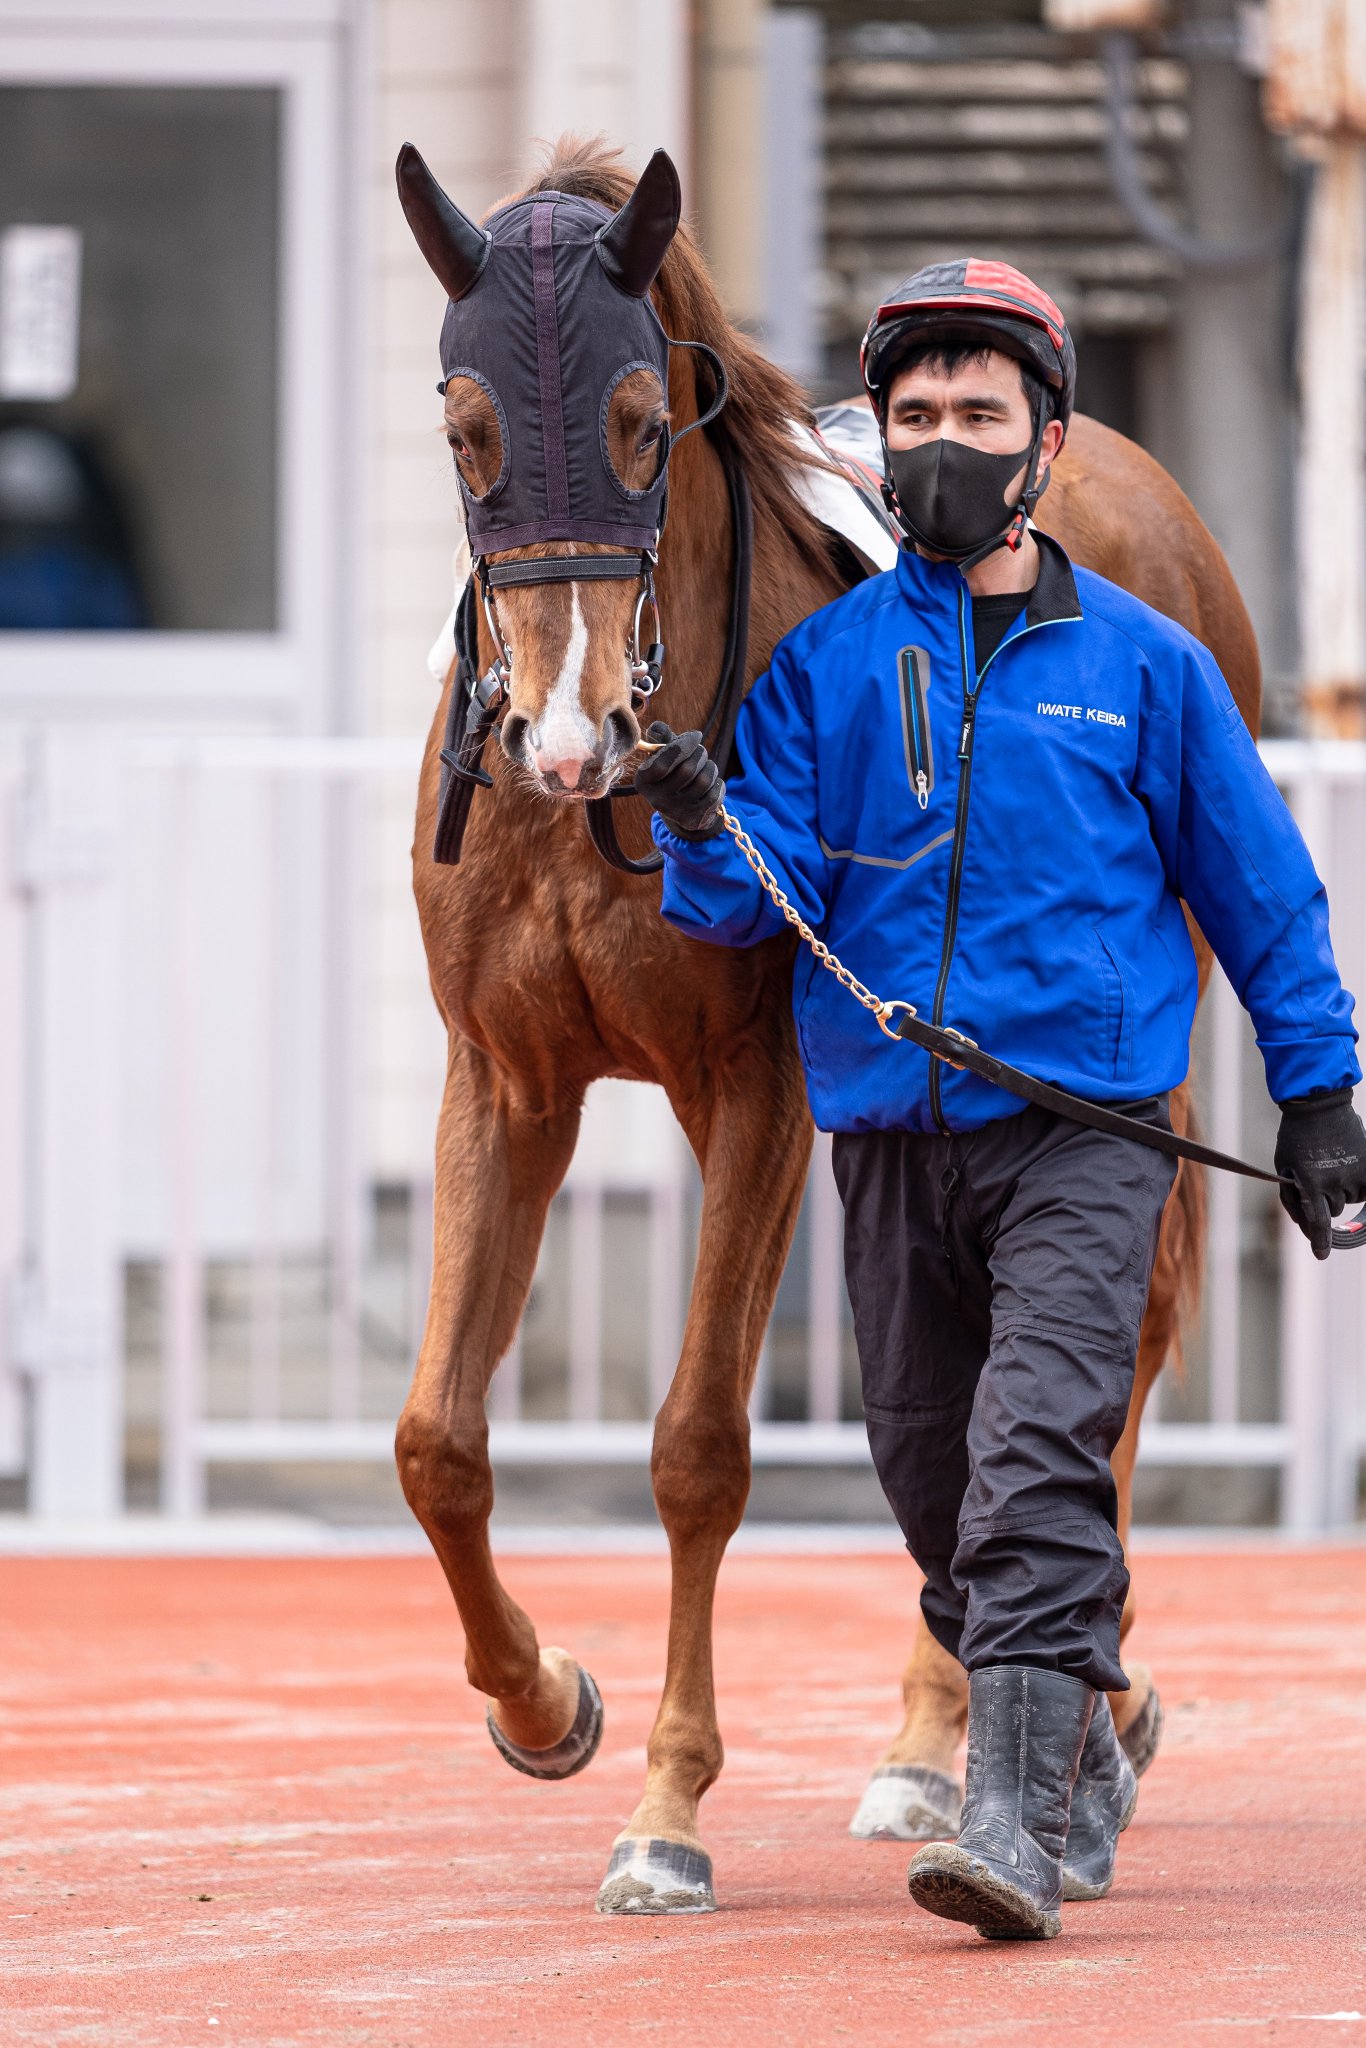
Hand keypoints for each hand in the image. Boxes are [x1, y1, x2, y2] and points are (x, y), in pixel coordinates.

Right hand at [633, 722, 724, 839]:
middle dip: (700, 754)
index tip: (696, 735)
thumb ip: (662, 739)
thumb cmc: (673, 773)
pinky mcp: (694, 820)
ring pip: (704, 780)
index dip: (683, 745)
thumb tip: (657, 728)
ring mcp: (676, 812)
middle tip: (701, 753)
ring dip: (711, 768)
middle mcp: (656, 800)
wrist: (682, 809)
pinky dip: (718, 784)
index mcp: (643, 781)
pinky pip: (714, 793)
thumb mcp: (664, 755)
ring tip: (707, 767)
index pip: (662, 763)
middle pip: (688, 769)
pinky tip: (711, 785)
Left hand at [1274, 1089, 1365, 1259]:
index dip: (1320, 1241)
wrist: (1318, 1106)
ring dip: (1342, 1189)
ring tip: (1332, 1163)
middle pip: (1332, 1211)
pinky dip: (1360, 1185)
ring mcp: (1354, 1174)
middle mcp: (1334, 1181)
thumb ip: (1293, 1198)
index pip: (1318, 1222)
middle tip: (1318, 1174)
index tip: (1321, 1255)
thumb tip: (1305, 1225)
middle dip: (1325, 1199)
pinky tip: (1352, 1170)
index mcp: (1310, 1183)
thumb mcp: (1284, 1167)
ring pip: (1350, 1200)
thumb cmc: (1295, 1138)